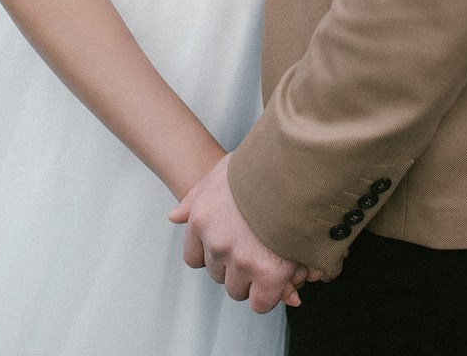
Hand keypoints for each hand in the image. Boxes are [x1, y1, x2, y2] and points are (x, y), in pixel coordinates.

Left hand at [169, 154, 307, 312]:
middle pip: (218, 275)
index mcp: (201, 220)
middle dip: (235, 267)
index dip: (214, 255)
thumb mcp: (219, 174)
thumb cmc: (260, 164)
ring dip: (253, 280)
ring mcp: (241, 260)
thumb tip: (174, 217)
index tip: (233, 245)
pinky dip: (270, 295)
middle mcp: (216, 243)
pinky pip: (261, 302)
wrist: (292, 164)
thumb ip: (196, 197)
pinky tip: (282, 278)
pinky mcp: (269, 274)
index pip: (195, 258)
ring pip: (238, 289)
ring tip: (273, 258)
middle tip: (257, 249)